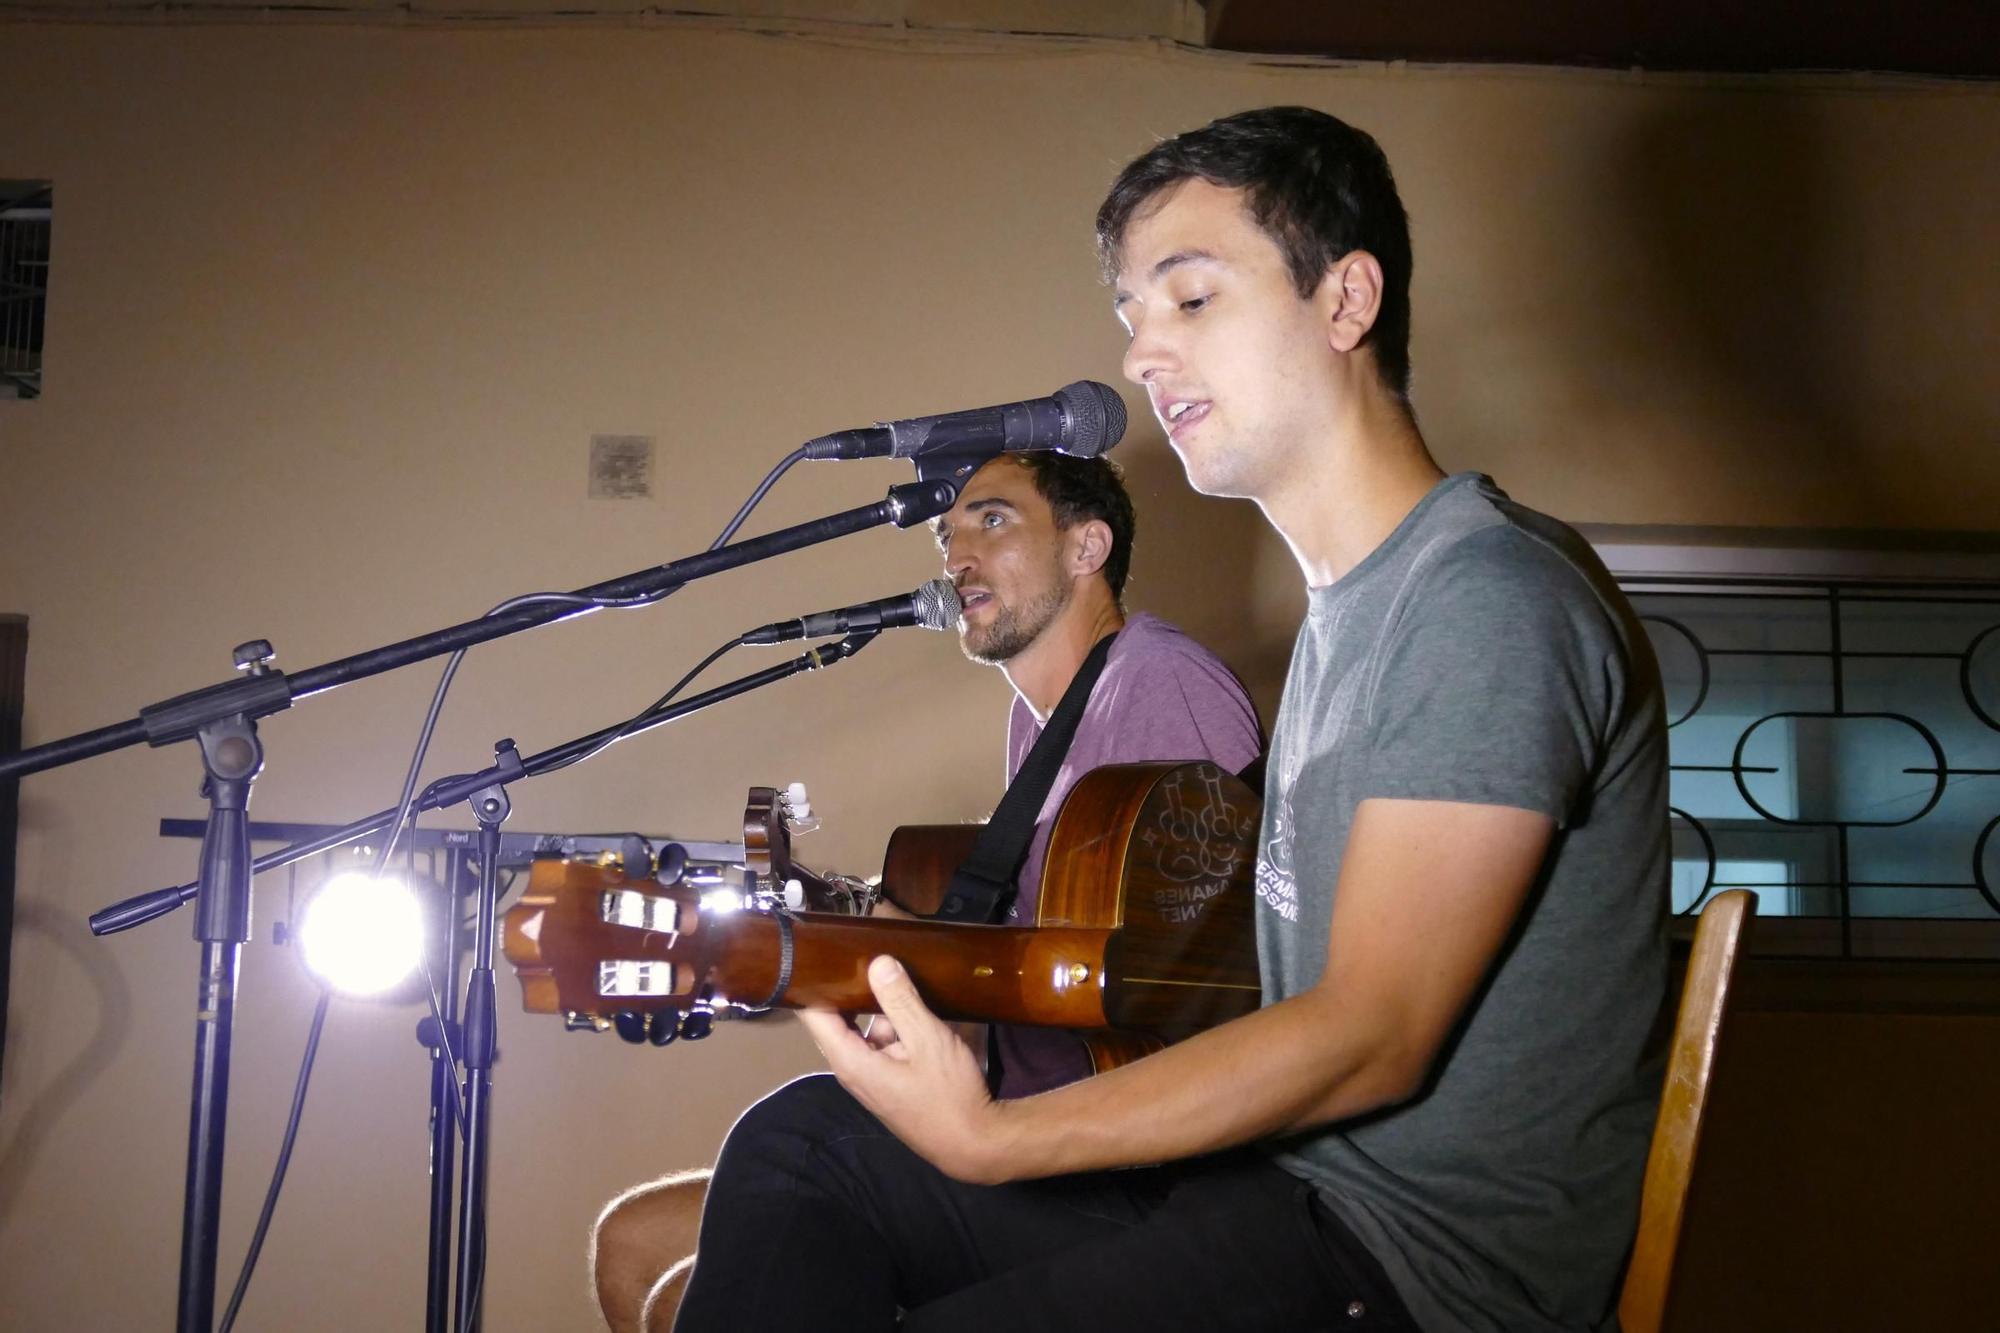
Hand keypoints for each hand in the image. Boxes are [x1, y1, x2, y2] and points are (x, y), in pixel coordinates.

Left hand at [797, 956, 1008, 1183]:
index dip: (812, 982)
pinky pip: (885, 1045)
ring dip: (882, 1008)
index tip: (820, 950)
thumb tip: (877, 961)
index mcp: (850, 1061)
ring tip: (901, 971)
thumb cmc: (949, 1094)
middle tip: (867, 948)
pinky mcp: (891, 1082)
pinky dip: (897, 1027)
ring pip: (868, 1030)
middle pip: (840, 1018)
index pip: (812, 1014)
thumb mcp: (927, 1039)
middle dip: (852, 988)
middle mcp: (853, 1070)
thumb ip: (900, 1000)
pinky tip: (920, 1008)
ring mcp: (872, 1078)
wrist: (975, 1144)